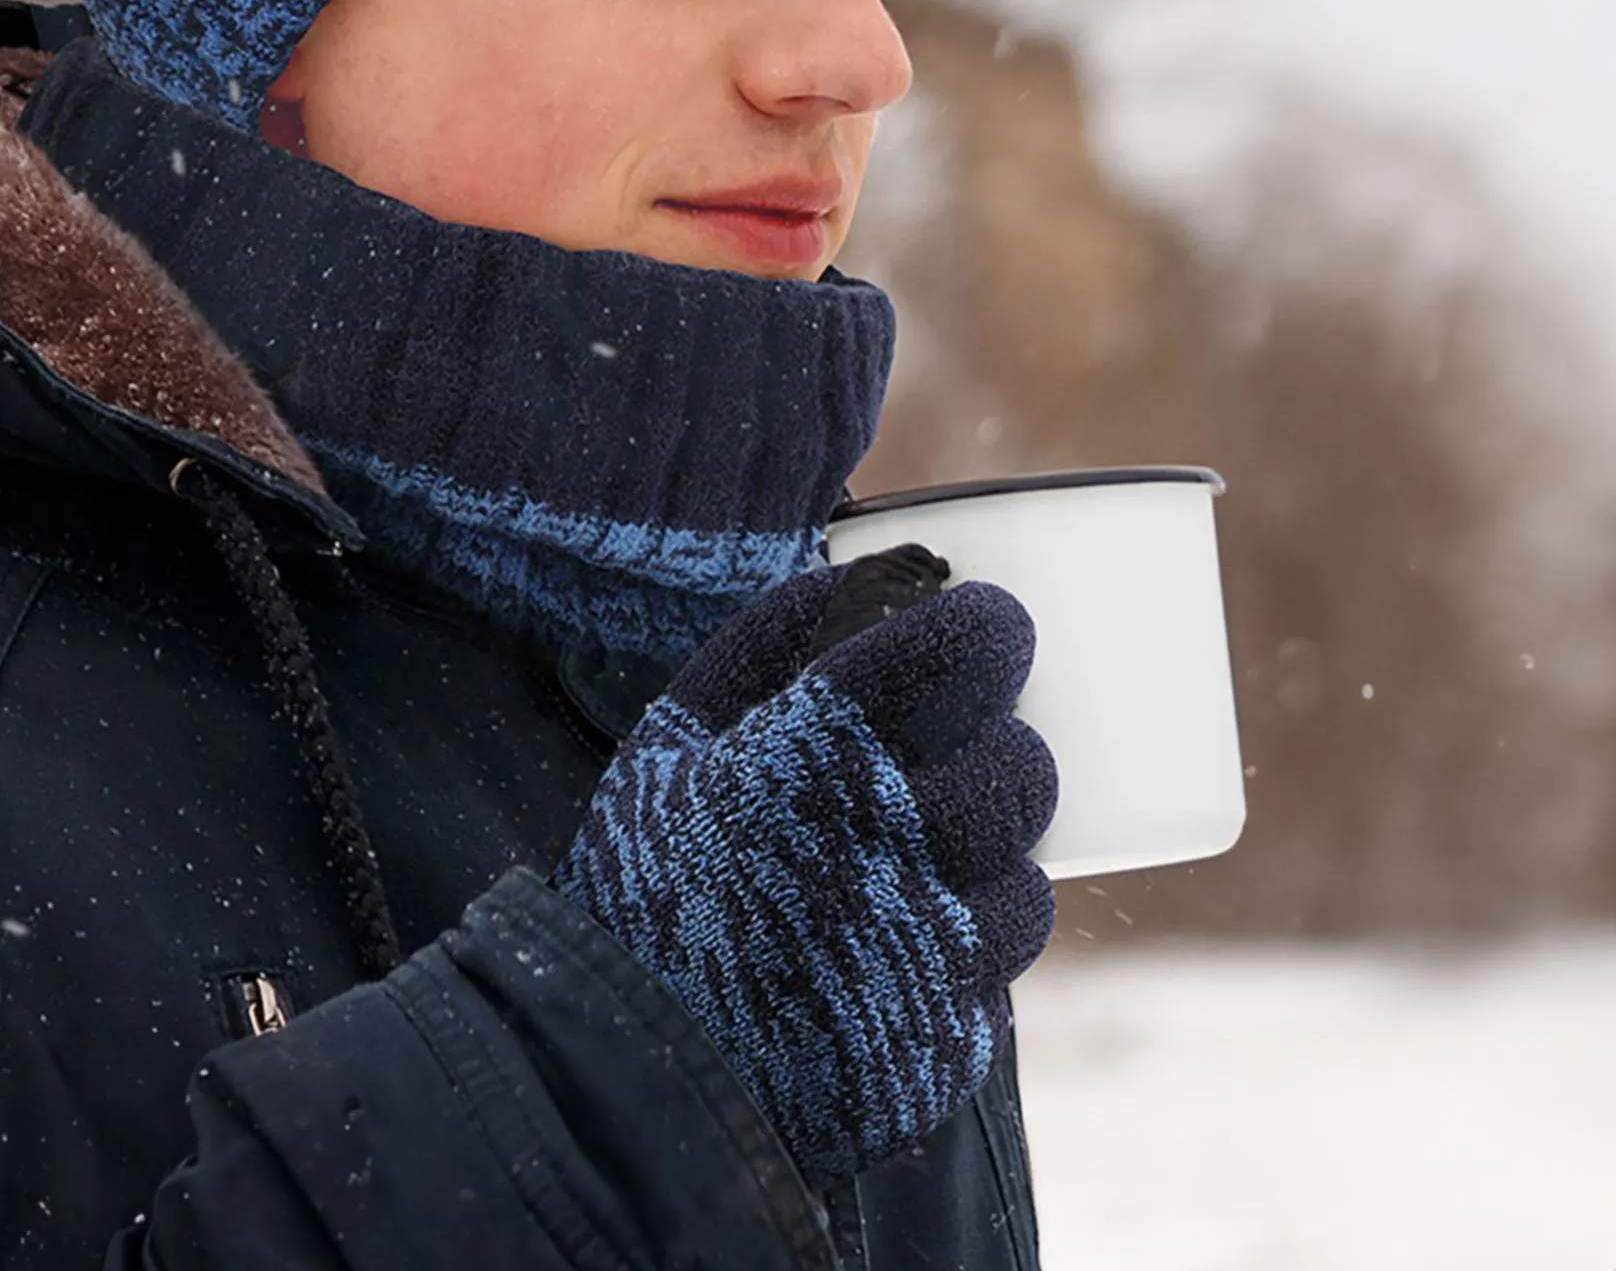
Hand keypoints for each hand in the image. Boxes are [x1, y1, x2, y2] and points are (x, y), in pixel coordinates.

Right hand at [552, 547, 1055, 1183]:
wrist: (624, 1076)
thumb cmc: (640, 886)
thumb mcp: (665, 747)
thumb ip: (753, 647)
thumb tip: (837, 576)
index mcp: (808, 757)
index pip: (956, 653)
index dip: (991, 626)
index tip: (991, 623)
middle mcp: (882, 846)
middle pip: (1021, 766)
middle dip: (1006, 744)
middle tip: (970, 747)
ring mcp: (922, 957)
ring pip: (1029, 879)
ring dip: (992, 859)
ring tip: (926, 860)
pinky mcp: (943, 1045)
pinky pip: (999, 979)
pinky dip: (965, 954)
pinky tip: (899, 948)